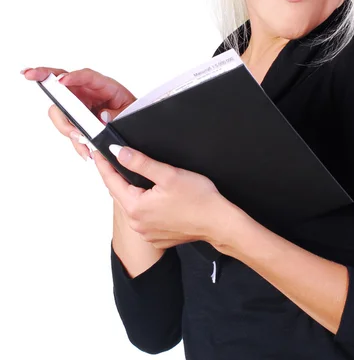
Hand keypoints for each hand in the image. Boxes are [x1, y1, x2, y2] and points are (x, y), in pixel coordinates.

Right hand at [21, 66, 135, 160]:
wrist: (137, 130)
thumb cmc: (134, 115)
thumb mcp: (132, 113)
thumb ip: (118, 114)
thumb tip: (102, 117)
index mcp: (104, 86)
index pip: (86, 76)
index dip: (72, 77)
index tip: (61, 80)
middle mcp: (88, 93)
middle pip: (62, 84)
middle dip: (43, 77)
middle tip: (28, 74)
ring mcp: (80, 106)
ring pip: (61, 109)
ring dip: (64, 124)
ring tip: (78, 138)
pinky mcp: (77, 120)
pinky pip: (68, 127)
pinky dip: (73, 138)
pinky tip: (85, 152)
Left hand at [93, 144, 226, 249]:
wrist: (219, 223)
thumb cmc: (199, 200)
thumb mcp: (168, 174)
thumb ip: (141, 163)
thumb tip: (119, 153)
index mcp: (136, 207)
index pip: (111, 181)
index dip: (103, 165)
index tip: (96, 153)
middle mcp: (137, 223)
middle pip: (120, 194)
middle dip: (116, 176)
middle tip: (112, 160)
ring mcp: (146, 233)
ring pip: (131, 206)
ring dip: (130, 191)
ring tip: (133, 175)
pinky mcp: (156, 237)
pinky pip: (143, 218)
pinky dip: (143, 206)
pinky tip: (152, 196)